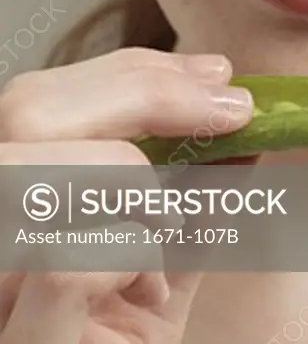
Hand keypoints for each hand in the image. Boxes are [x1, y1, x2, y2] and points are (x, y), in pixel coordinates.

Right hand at [0, 47, 252, 342]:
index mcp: (12, 213)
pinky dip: (131, 250)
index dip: (131, 71)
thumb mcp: (163, 268)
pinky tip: (150, 284)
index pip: (34, 102)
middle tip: (232, 110)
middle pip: (23, 109)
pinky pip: (69, 259)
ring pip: (29, 170)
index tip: (217, 77)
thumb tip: (236, 122)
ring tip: (166, 230)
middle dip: (145, 91)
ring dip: (128, 179)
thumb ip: (189, 197)